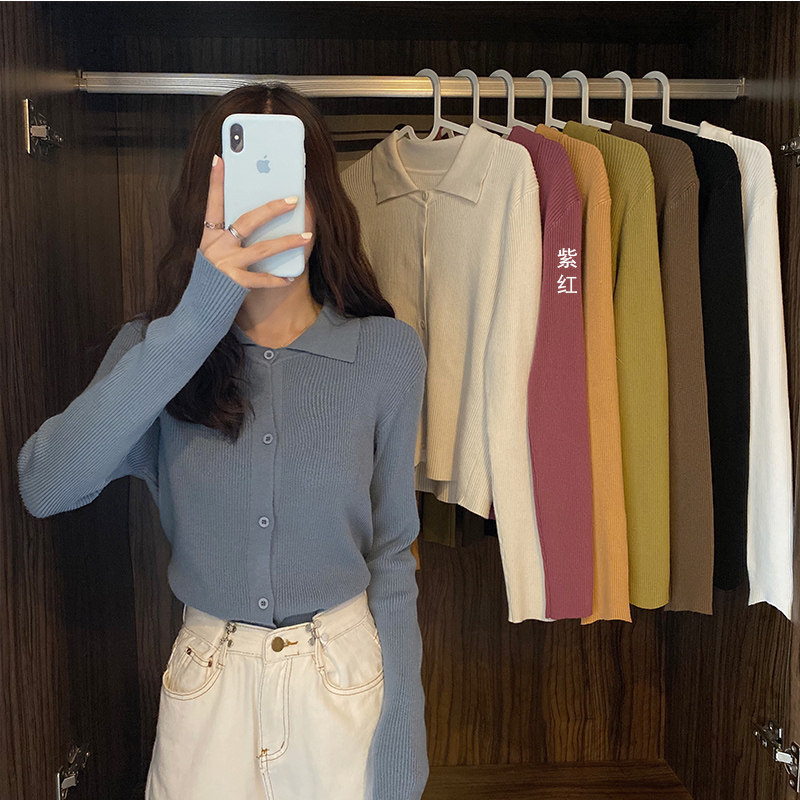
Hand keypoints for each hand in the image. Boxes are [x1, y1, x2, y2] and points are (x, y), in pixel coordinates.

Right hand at [199, 154, 311, 287]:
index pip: (213, 204)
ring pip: (262, 249)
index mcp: (209, 236)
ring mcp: (226, 264)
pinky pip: (262, 279)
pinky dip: (277, 279)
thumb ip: (229, 236)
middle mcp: (217, 247)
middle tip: (293, 200)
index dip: (216, 182)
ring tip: (307, 236)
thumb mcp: (215, 253)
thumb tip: (259, 217)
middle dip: (271, 209)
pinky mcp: (234, 283)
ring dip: (287, 242)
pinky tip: (291, 276)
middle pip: (247, 221)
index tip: (220, 159)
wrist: (199, 309)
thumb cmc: (212, 278)